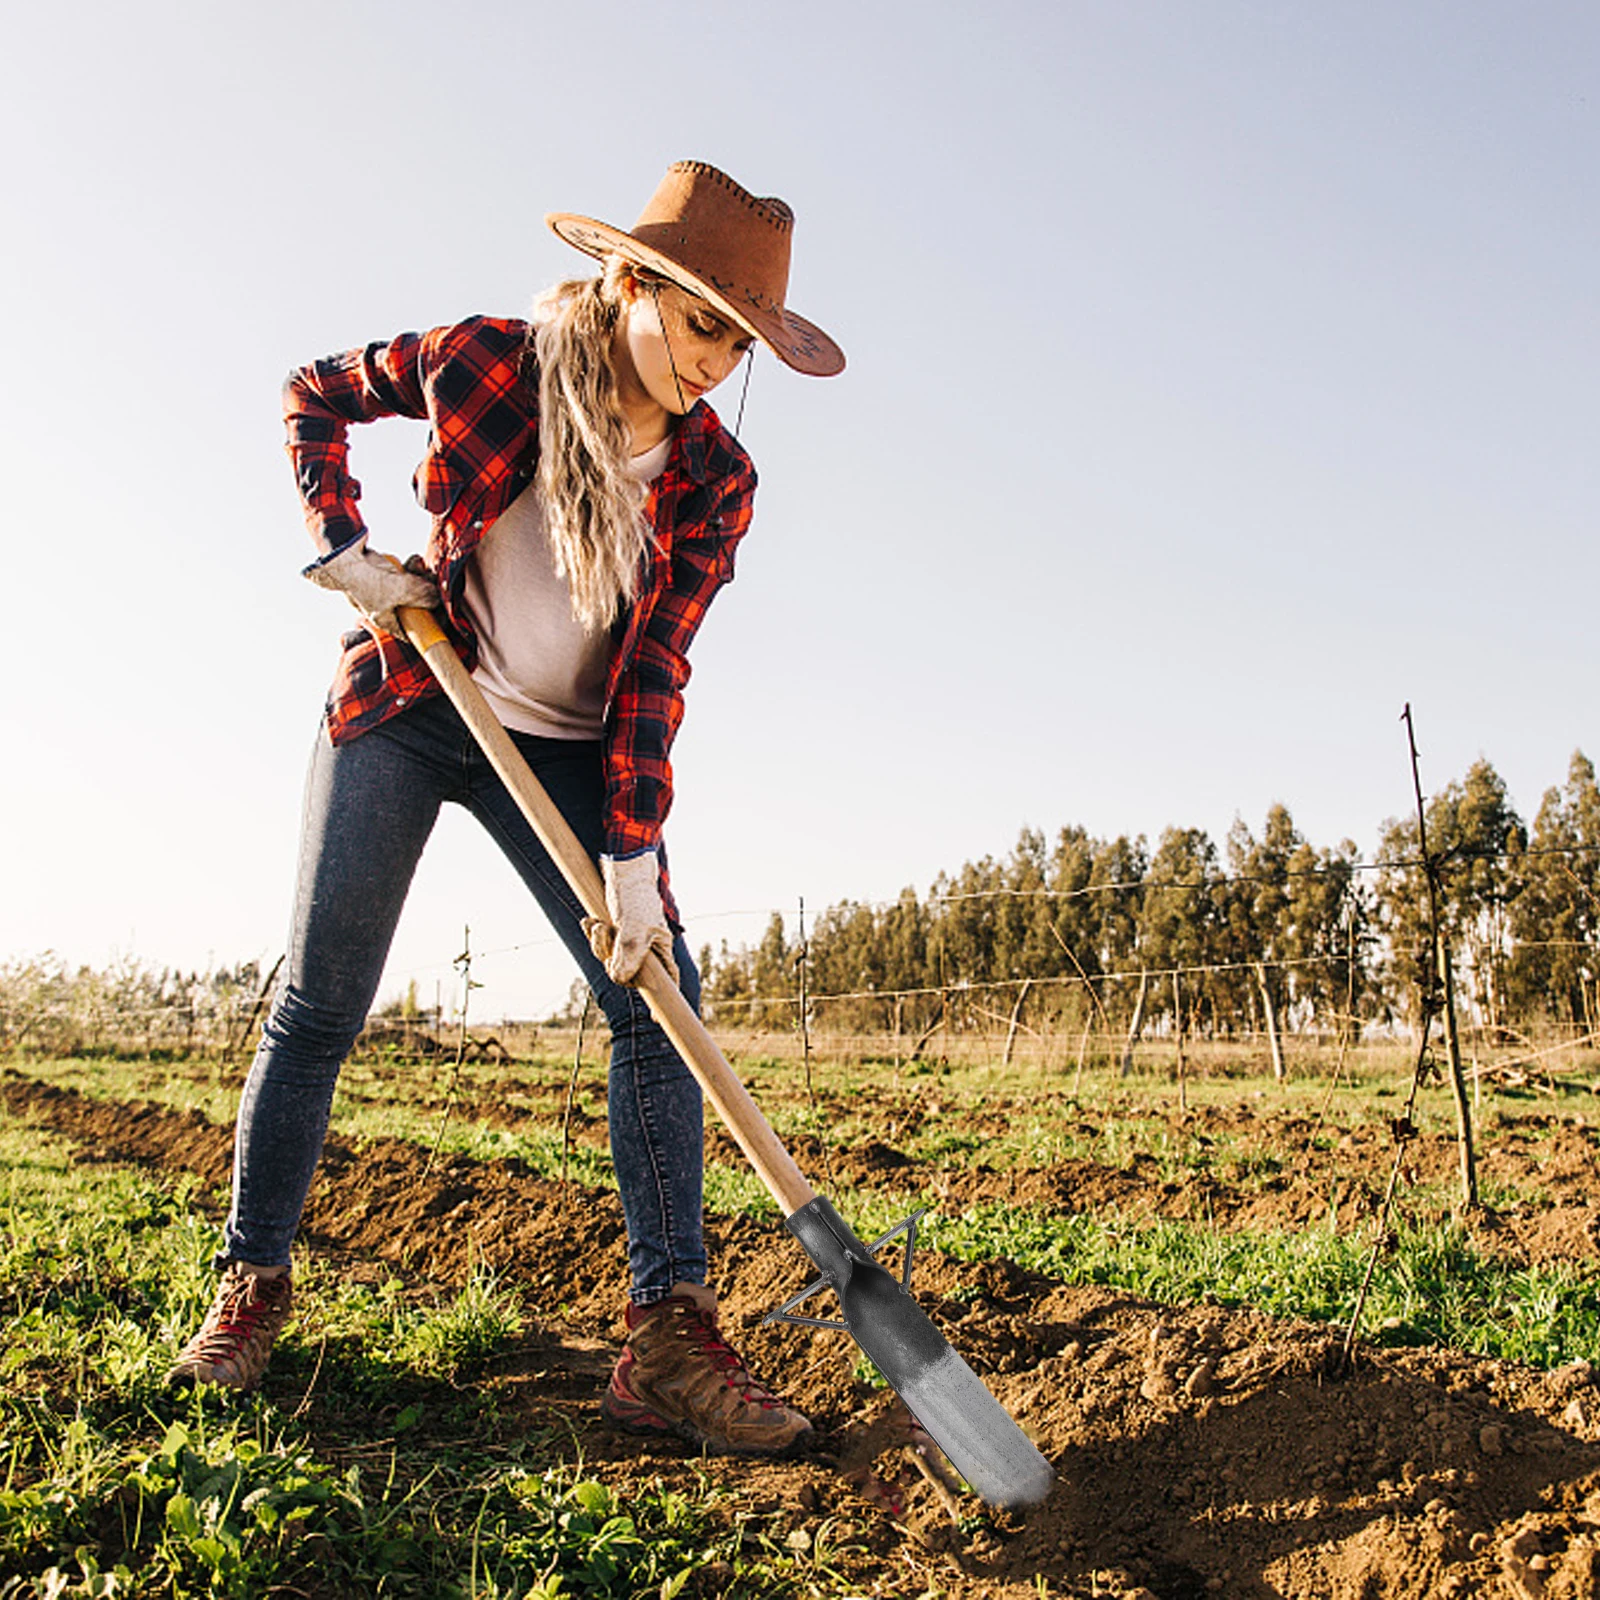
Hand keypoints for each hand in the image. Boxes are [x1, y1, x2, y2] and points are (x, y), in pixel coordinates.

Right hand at [305, 539, 439, 636]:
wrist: (342, 554)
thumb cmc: (365, 579)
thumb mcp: (401, 590)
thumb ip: (423, 595)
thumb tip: (439, 598)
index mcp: (386, 620)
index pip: (412, 632)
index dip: (429, 626)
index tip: (443, 615)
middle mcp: (386, 608)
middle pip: (416, 607)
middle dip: (428, 594)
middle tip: (433, 583)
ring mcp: (385, 591)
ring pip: (412, 588)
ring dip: (421, 577)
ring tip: (422, 567)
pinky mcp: (385, 575)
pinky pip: (405, 574)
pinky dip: (412, 567)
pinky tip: (415, 561)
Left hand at [585, 853, 677, 985]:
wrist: (622, 869)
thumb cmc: (634, 896)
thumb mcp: (632, 927)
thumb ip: (629, 955)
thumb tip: (619, 979)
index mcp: (660, 948)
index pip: (667, 979)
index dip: (663, 998)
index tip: (654, 1018)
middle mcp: (647, 947)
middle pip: (627, 971)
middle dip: (609, 957)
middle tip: (604, 933)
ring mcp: (631, 940)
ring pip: (611, 958)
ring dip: (598, 942)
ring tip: (596, 923)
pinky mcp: (617, 931)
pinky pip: (603, 945)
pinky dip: (594, 934)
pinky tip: (590, 921)